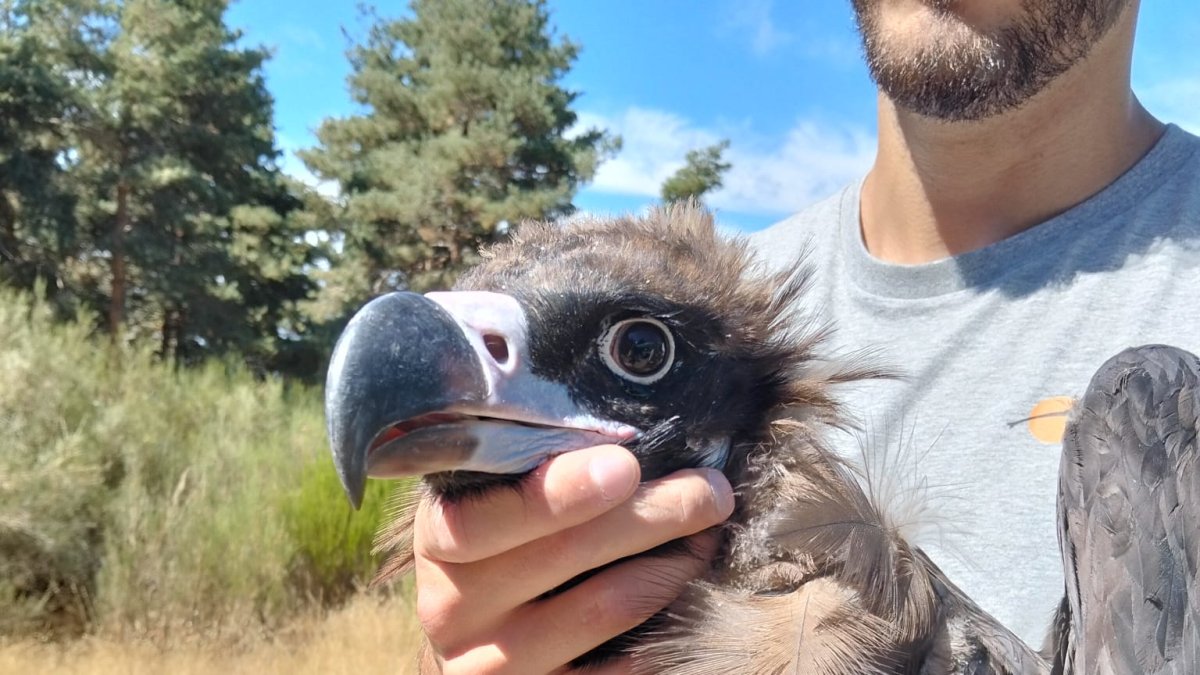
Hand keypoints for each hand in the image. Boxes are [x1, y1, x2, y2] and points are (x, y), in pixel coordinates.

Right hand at [412, 444, 734, 673]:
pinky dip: (668, 624)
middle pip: (565, 557)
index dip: (557, 493)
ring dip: (673, 565)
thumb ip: (530, 461)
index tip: (625, 465)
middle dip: (652, 515)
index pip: (487, 518)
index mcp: (441, 539)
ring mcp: (494, 663)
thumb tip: (625, 418)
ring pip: (606, 608)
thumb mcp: (488, 496)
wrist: (470, 630)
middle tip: (710, 490)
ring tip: (706, 534)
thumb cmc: (495, 540)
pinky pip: (621, 667)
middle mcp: (454, 606)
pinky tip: (689, 590)